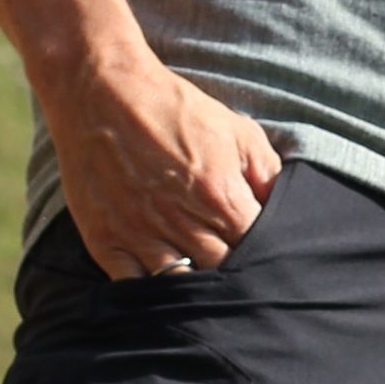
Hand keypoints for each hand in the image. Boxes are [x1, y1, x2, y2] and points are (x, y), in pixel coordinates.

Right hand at [38, 53, 280, 279]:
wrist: (102, 92)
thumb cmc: (173, 110)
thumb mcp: (236, 130)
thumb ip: (266, 174)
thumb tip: (282, 209)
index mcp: (220, 195)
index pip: (257, 244)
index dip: (265, 249)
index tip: (264, 248)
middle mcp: (182, 221)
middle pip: (222, 270)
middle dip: (234, 270)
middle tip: (235, 265)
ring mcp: (140, 234)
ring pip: (181, 285)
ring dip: (196, 285)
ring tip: (203, 278)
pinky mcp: (104, 239)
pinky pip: (132, 285)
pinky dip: (149, 291)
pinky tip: (162, 286)